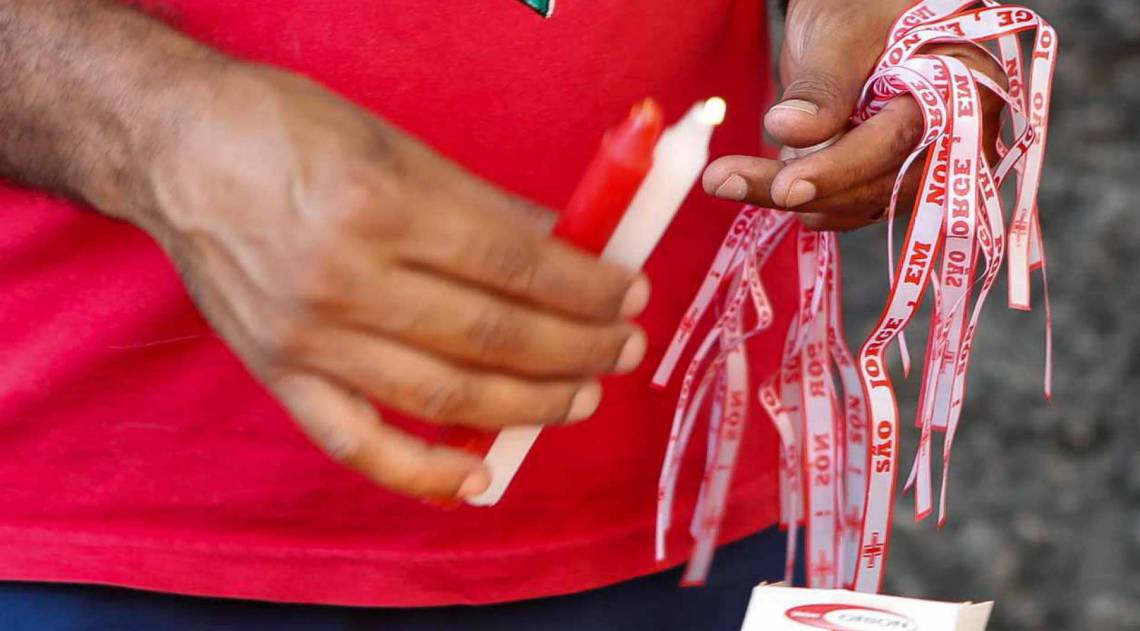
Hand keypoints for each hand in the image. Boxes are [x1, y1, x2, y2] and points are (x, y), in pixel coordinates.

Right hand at [139, 63, 649, 499]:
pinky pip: (359, 444)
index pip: (516, 263)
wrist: (175, 152)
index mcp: (382, 205)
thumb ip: (486, 204)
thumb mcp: (395, 145)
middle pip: (493, 336)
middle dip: (577, 348)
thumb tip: (568, 241)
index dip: (586, 286)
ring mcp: (311, 338)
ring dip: (530, 404)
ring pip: (446, 395)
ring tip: (581, 397)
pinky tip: (480, 479)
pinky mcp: (281, 375)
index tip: (628, 293)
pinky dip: (422, 472)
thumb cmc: (285, 130)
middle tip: (622, 348)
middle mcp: (347, 279)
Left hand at [703, 0, 1004, 230]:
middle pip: (876, 184)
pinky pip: (849, 205)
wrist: (869, 13)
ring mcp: (923, 165)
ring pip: (857, 203)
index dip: (838, 170)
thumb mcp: (842, 31)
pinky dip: (804, 200)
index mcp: (962, 89)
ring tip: (726, 178)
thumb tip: (789, 130)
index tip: (783, 188)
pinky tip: (760, 183)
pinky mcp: (890, 181)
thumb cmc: (866, 8)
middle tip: (723, 181)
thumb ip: (822, 84)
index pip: (896, 142)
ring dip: (791, 200)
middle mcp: (955, 138)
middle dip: (800, 190)